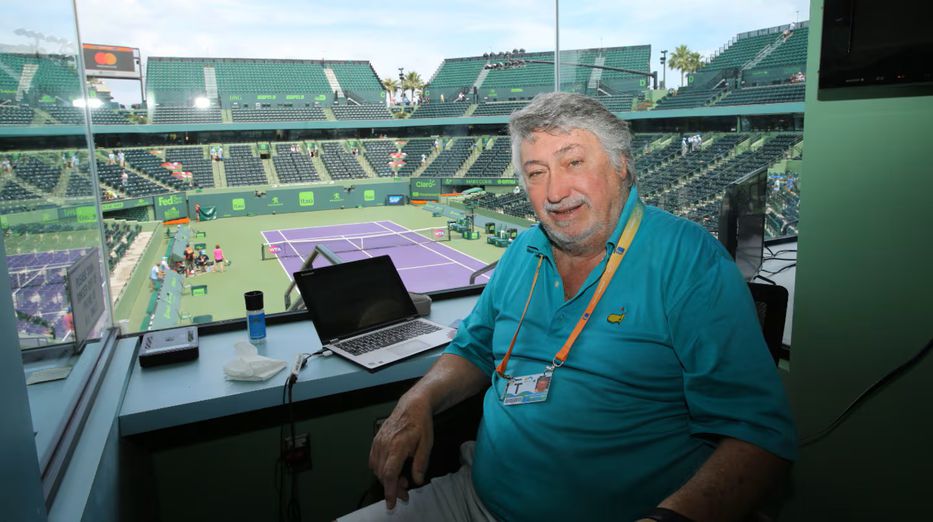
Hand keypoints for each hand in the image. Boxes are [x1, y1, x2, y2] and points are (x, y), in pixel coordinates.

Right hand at [368, 394, 433, 508]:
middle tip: (405, 492)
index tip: (392, 502)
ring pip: (376, 468)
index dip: (390, 490)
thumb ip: (420, 463)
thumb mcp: (427, 444)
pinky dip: (380, 469)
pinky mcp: (376, 440)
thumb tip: (417, 480)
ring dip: (386, 479)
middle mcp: (384, 444)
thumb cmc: (420, 422)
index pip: (389, 474)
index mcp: (398, 446)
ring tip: (401, 479)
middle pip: (382, 474)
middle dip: (392, 487)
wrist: (412, 405)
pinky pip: (373, 459)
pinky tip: (391, 470)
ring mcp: (378, 441)